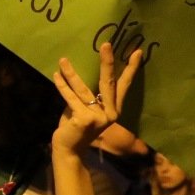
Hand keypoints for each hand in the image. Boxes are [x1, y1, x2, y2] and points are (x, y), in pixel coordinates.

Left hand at [52, 42, 141, 157]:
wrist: (68, 150)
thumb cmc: (76, 127)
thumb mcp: (84, 108)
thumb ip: (85, 94)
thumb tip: (76, 72)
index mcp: (113, 109)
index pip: (124, 86)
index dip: (130, 69)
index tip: (137, 52)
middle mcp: (109, 113)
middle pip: (109, 83)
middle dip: (107, 63)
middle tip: (106, 44)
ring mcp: (98, 117)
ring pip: (84, 89)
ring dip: (72, 73)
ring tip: (63, 60)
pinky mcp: (84, 119)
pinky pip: (70, 98)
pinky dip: (62, 86)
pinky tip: (56, 75)